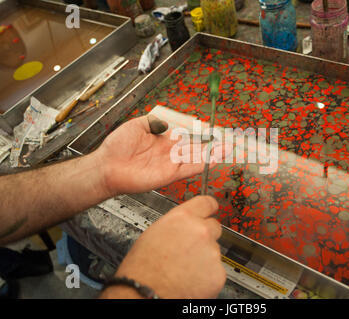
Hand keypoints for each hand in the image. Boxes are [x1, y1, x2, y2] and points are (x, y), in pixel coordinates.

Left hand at [93, 114, 219, 196]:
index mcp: (164, 139)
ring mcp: (171, 163)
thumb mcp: (137, 124)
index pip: (187, 134)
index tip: (212, 127)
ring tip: (227, 148)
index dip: (201, 131)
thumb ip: (154, 121)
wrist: (108, 166)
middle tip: (228, 139)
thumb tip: (168, 121)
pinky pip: (190, 169)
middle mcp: (170, 152)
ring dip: (212, 154)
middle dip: (213, 144)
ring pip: (197, 158)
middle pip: (196, 147)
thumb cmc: (117, 146)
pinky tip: (213, 159)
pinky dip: (202, 164)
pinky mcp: (170, 174)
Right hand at [103, 196, 225, 298]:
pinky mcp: (218, 273)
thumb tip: (184, 226)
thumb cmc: (142, 267)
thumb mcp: (155, 232)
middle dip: (205, 237)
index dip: (209, 207)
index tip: (212, 209)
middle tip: (190, 249)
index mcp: (183, 218)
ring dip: (204, 258)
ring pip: (214, 251)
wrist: (144, 293)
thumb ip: (176, 225)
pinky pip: (216, 271)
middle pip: (214, 227)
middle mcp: (200, 231)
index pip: (207, 203)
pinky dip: (207, 276)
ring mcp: (211, 252)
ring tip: (184, 269)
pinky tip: (190, 280)